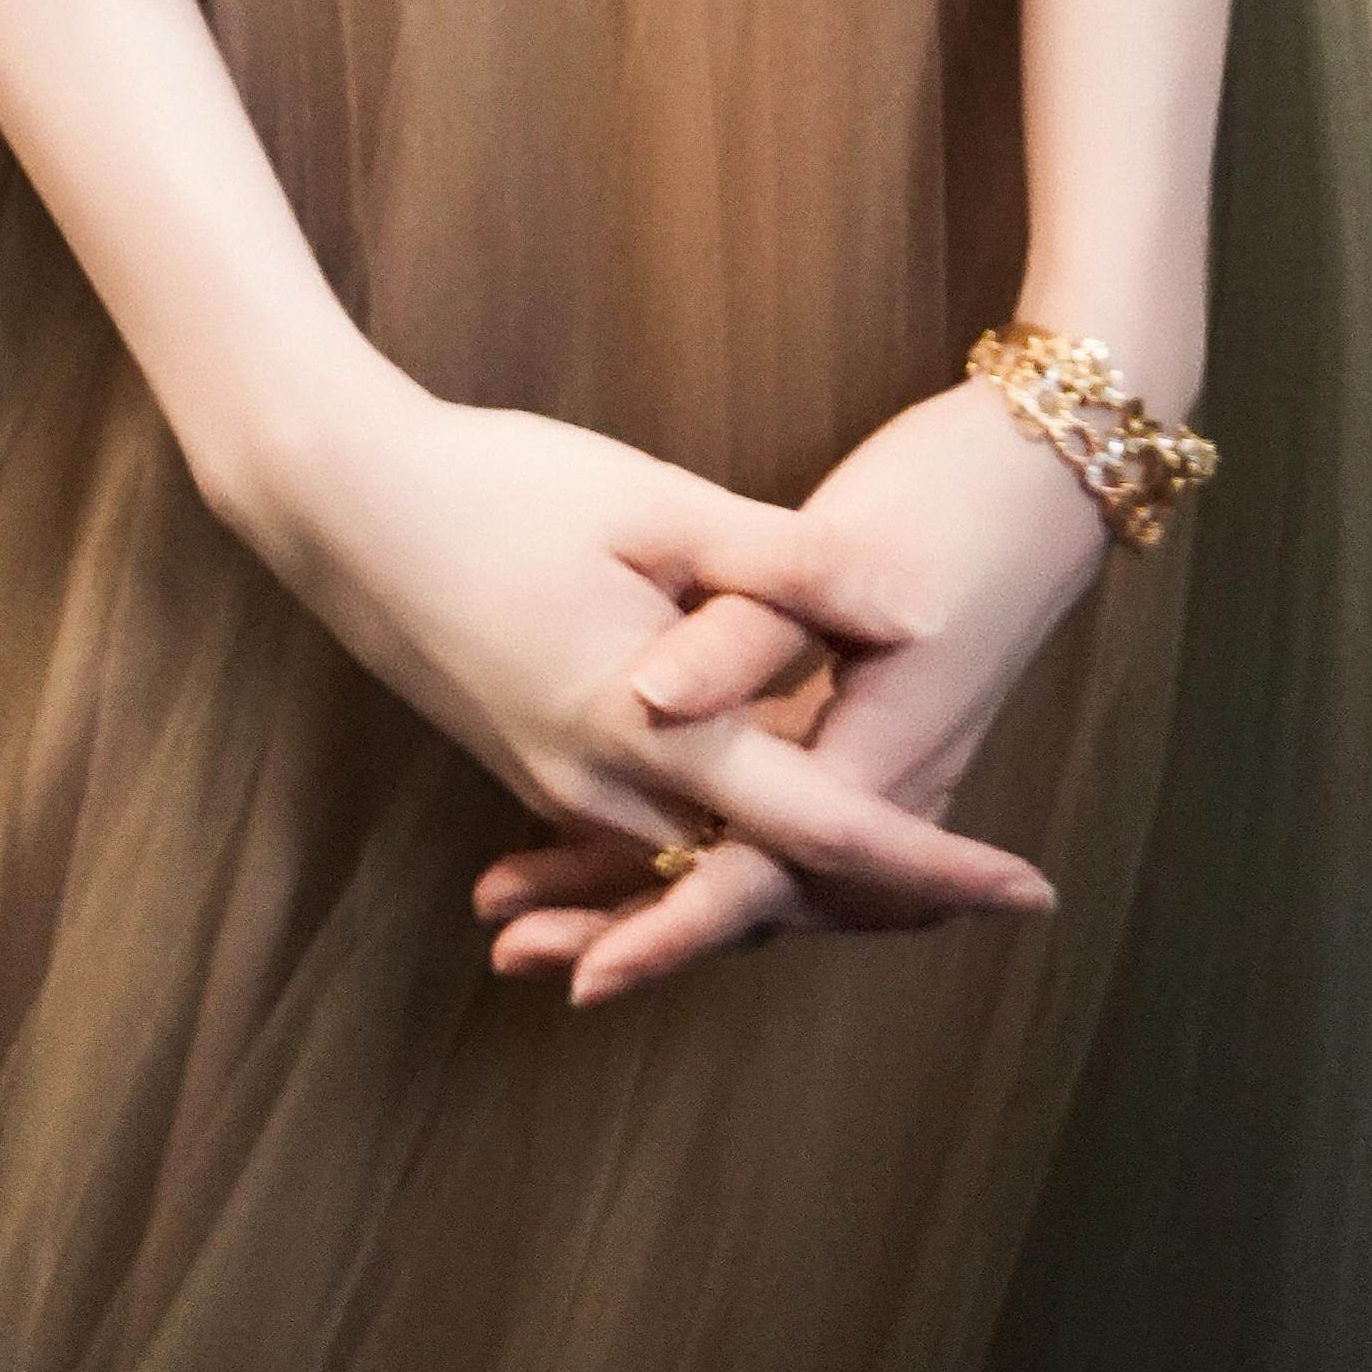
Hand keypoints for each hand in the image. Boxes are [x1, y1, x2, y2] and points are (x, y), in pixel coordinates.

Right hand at [260, 376, 1064, 957]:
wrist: (339, 504)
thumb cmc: (496, 484)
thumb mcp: (652, 504)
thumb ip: (782, 565)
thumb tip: (907, 605)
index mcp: (652, 732)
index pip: (828, 830)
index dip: (938, 865)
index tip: (1032, 887)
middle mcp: (606, 785)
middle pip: (774, 875)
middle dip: (888, 888)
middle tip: (995, 885)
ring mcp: (558, 781)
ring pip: (704, 862)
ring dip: (800, 873)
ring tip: (909, 866)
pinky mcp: (530, 758)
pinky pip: (643, 834)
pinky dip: (711, 846)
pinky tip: (758, 820)